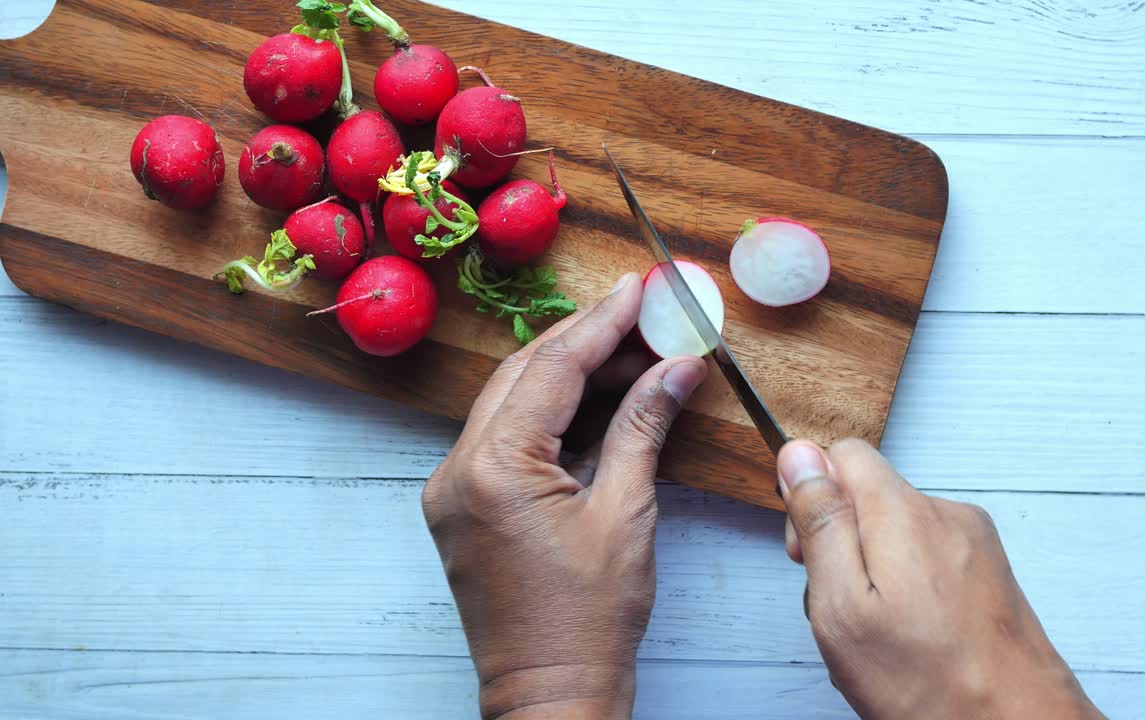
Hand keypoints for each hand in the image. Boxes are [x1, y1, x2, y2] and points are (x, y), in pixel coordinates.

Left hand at [422, 272, 707, 719]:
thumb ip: (642, 428)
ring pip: (508, 402)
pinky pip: (501, 437)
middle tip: (640, 315)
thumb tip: (676, 368)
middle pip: (522, 375)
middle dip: (583, 340)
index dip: (601, 323)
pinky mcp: (461, 507)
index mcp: (493, 469)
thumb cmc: (588, 621)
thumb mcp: (626, 514)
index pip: (551, 369)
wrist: (549, 694)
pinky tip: (591, 398)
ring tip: (628, 352)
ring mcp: (452, 490)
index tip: (638, 288)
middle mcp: (457, 471)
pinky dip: (546, 413)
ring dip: (564, 373)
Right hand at [777, 439, 1104, 719]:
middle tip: (843, 607)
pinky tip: (909, 637)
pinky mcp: (989, 574)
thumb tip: (799, 456)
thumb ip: (819, 523)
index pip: (843, 453)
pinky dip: (908, 590)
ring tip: (880, 633)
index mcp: (905, 512)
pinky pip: (929, 560)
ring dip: (874, 574)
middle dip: (842, 543)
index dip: (813, 497)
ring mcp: (975, 544)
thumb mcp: (843, 604)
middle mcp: (947, 515)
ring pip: (897, 533)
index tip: (809, 553)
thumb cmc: (931, 683)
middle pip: (870, 496)